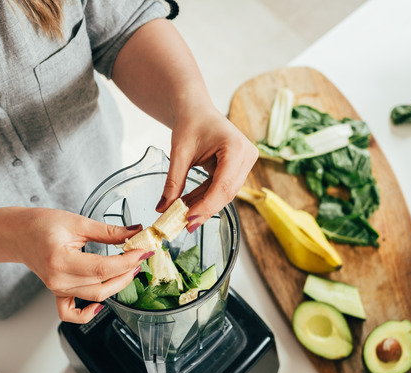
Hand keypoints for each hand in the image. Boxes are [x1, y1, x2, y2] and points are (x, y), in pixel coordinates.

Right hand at [13, 208, 152, 323]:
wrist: (19, 234)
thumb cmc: (41, 224)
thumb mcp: (77, 222)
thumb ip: (108, 231)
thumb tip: (134, 232)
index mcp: (61, 260)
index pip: (103, 268)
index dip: (127, 261)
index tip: (143, 252)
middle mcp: (58, 279)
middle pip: (102, 285)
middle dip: (127, 272)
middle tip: (140, 257)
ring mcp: (57, 289)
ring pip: (95, 296)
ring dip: (117, 285)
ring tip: (129, 268)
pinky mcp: (58, 293)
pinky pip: (71, 314)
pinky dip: (87, 314)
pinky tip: (100, 306)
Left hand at [159, 105, 257, 230]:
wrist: (196, 108)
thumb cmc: (190, 122)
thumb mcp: (179, 153)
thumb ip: (173, 182)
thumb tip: (163, 209)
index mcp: (236, 148)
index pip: (223, 185)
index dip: (206, 206)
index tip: (188, 220)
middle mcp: (247, 156)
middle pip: (227, 193)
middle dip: (205, 210)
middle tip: (184, 225)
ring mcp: (246, 162)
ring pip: (225, 193)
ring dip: (204, 205)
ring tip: (183, 216)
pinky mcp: (239, 168)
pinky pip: (222, 188)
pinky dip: (206, 197)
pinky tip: (189, 205)